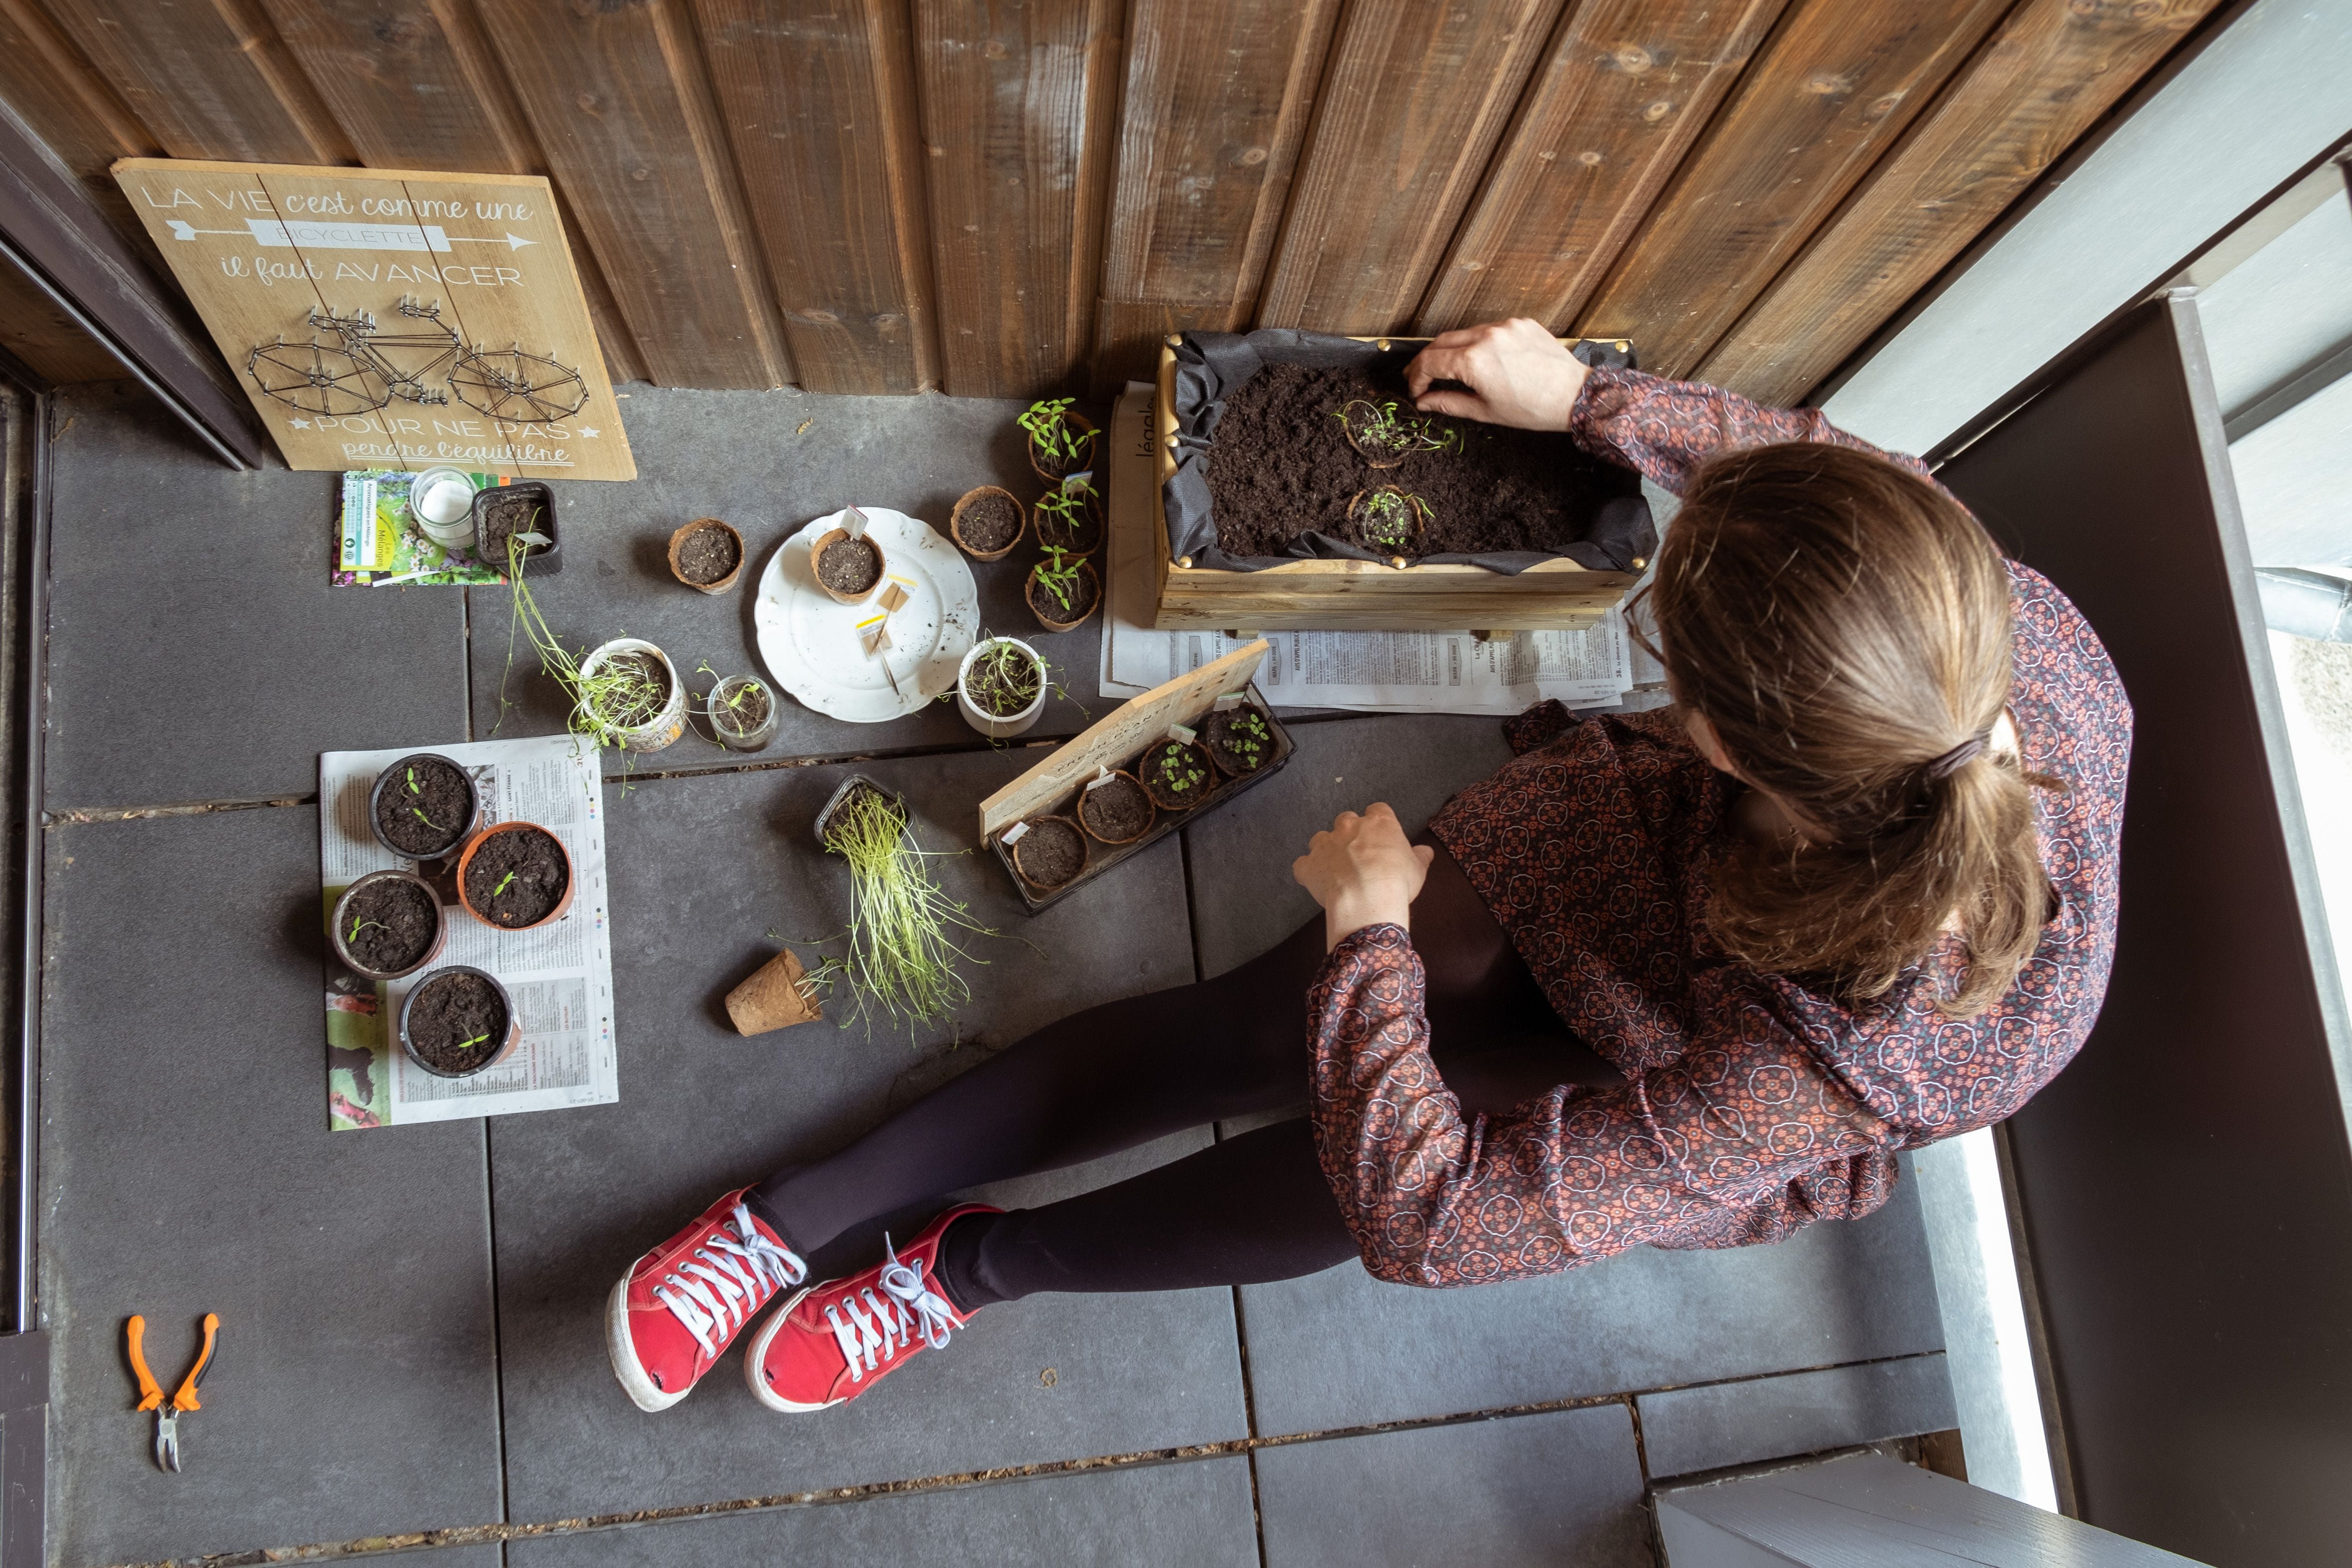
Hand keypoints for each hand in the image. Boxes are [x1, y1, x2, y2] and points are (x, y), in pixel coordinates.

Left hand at [1292, 803, 1435, 951]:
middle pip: (1345, 820)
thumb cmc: (1397, 881)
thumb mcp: (1417, 869)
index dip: (1378, 823)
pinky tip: (1315, 882)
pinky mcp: (1308, 865)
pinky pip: (1302, 865)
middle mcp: (1349, 826)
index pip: (1377, 810)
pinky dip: (1307, 872)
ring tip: (1335, 869)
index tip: (1381, 837)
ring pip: (1320, 839)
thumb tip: (1425, 851)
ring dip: (1326, 850)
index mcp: (1378, 822)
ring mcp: (1325, 844)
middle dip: (1349, 834)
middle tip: (1358, 855)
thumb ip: (1419, 856)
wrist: (1368, 898)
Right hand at [1404, 318, 1588, 430]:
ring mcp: (1505, 326)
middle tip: (1421, 376)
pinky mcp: (1520, 323)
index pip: (1430, 362)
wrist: (1573, 395)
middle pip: (1442, 342)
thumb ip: (1448, 403)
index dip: (1417, 377)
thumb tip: (1424, 402)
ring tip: (1450, 369)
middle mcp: (1487, 336)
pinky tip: (1484, 360)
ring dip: (1453, 350)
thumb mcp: (1485, 411)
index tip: (1416, 390)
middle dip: (1427, 360)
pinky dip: (1480, 343)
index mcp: (1474, 361)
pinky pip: (1490, 330)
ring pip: (1465, 333)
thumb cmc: (1533, 408)